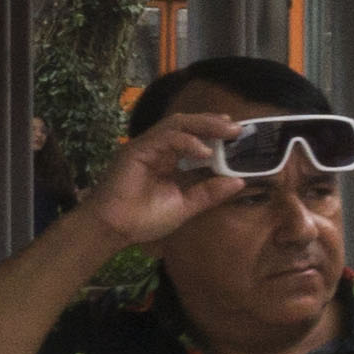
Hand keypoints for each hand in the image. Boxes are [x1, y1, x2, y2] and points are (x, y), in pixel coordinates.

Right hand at [81, 105, 252, 248]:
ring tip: (228, 131)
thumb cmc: (144, 219)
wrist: (113, 230)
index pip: (196, 138)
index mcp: (170, 160)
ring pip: (177, 125)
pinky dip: (186, 141)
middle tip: (238, 129)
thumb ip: (210, 193)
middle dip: (214, 124)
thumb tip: (240, 182)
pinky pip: (164, 138)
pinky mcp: (136, 151)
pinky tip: (204, 152)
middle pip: (188, 125)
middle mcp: (159, 149)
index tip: (240, 135)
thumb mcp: (186, 206)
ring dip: (205, 125)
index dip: (217, 134)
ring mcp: (147, 148)